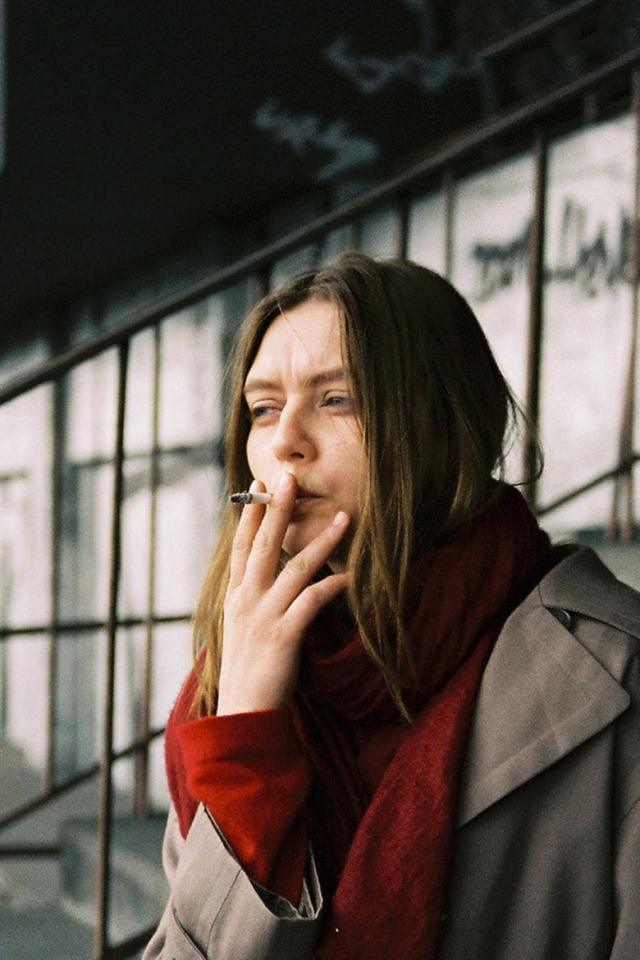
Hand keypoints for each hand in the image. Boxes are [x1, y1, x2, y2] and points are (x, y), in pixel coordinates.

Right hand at [216, 472, 349, 714]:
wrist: (243, 713)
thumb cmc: (247, 672)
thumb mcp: (240, 628)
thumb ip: (251, 599)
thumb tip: (266, 576)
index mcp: (234, 596)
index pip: (240, 545)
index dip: (250, 514)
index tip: (259, 484)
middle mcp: (246, 600)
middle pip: (263, 544)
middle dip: (278, 507)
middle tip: (290, 476)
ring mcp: (264, 616)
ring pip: (295, 567)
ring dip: (322, 540)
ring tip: (344, 518)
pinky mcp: (284, 636)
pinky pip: (313, 601)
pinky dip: (334, 585)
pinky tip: (352, 575)